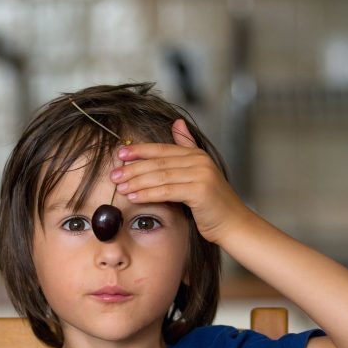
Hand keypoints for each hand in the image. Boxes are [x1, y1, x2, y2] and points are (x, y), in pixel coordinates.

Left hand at [110, 118, 250, 244]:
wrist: (234, 224)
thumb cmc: (212, 204)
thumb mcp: (199, 173)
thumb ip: (187, 148)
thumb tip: (177, 123)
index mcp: (196, 154)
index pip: (162, 149)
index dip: (140, 151)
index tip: (120, 154)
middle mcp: (199, 161)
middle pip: (158, 162)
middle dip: (133, 168)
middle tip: (113, 174)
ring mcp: (201, 174)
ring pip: (160, 176)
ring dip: (137, 181)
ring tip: (119, 187)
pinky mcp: (200, 191)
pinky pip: (167, 191)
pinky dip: (148, 193)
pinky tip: (134, 197)